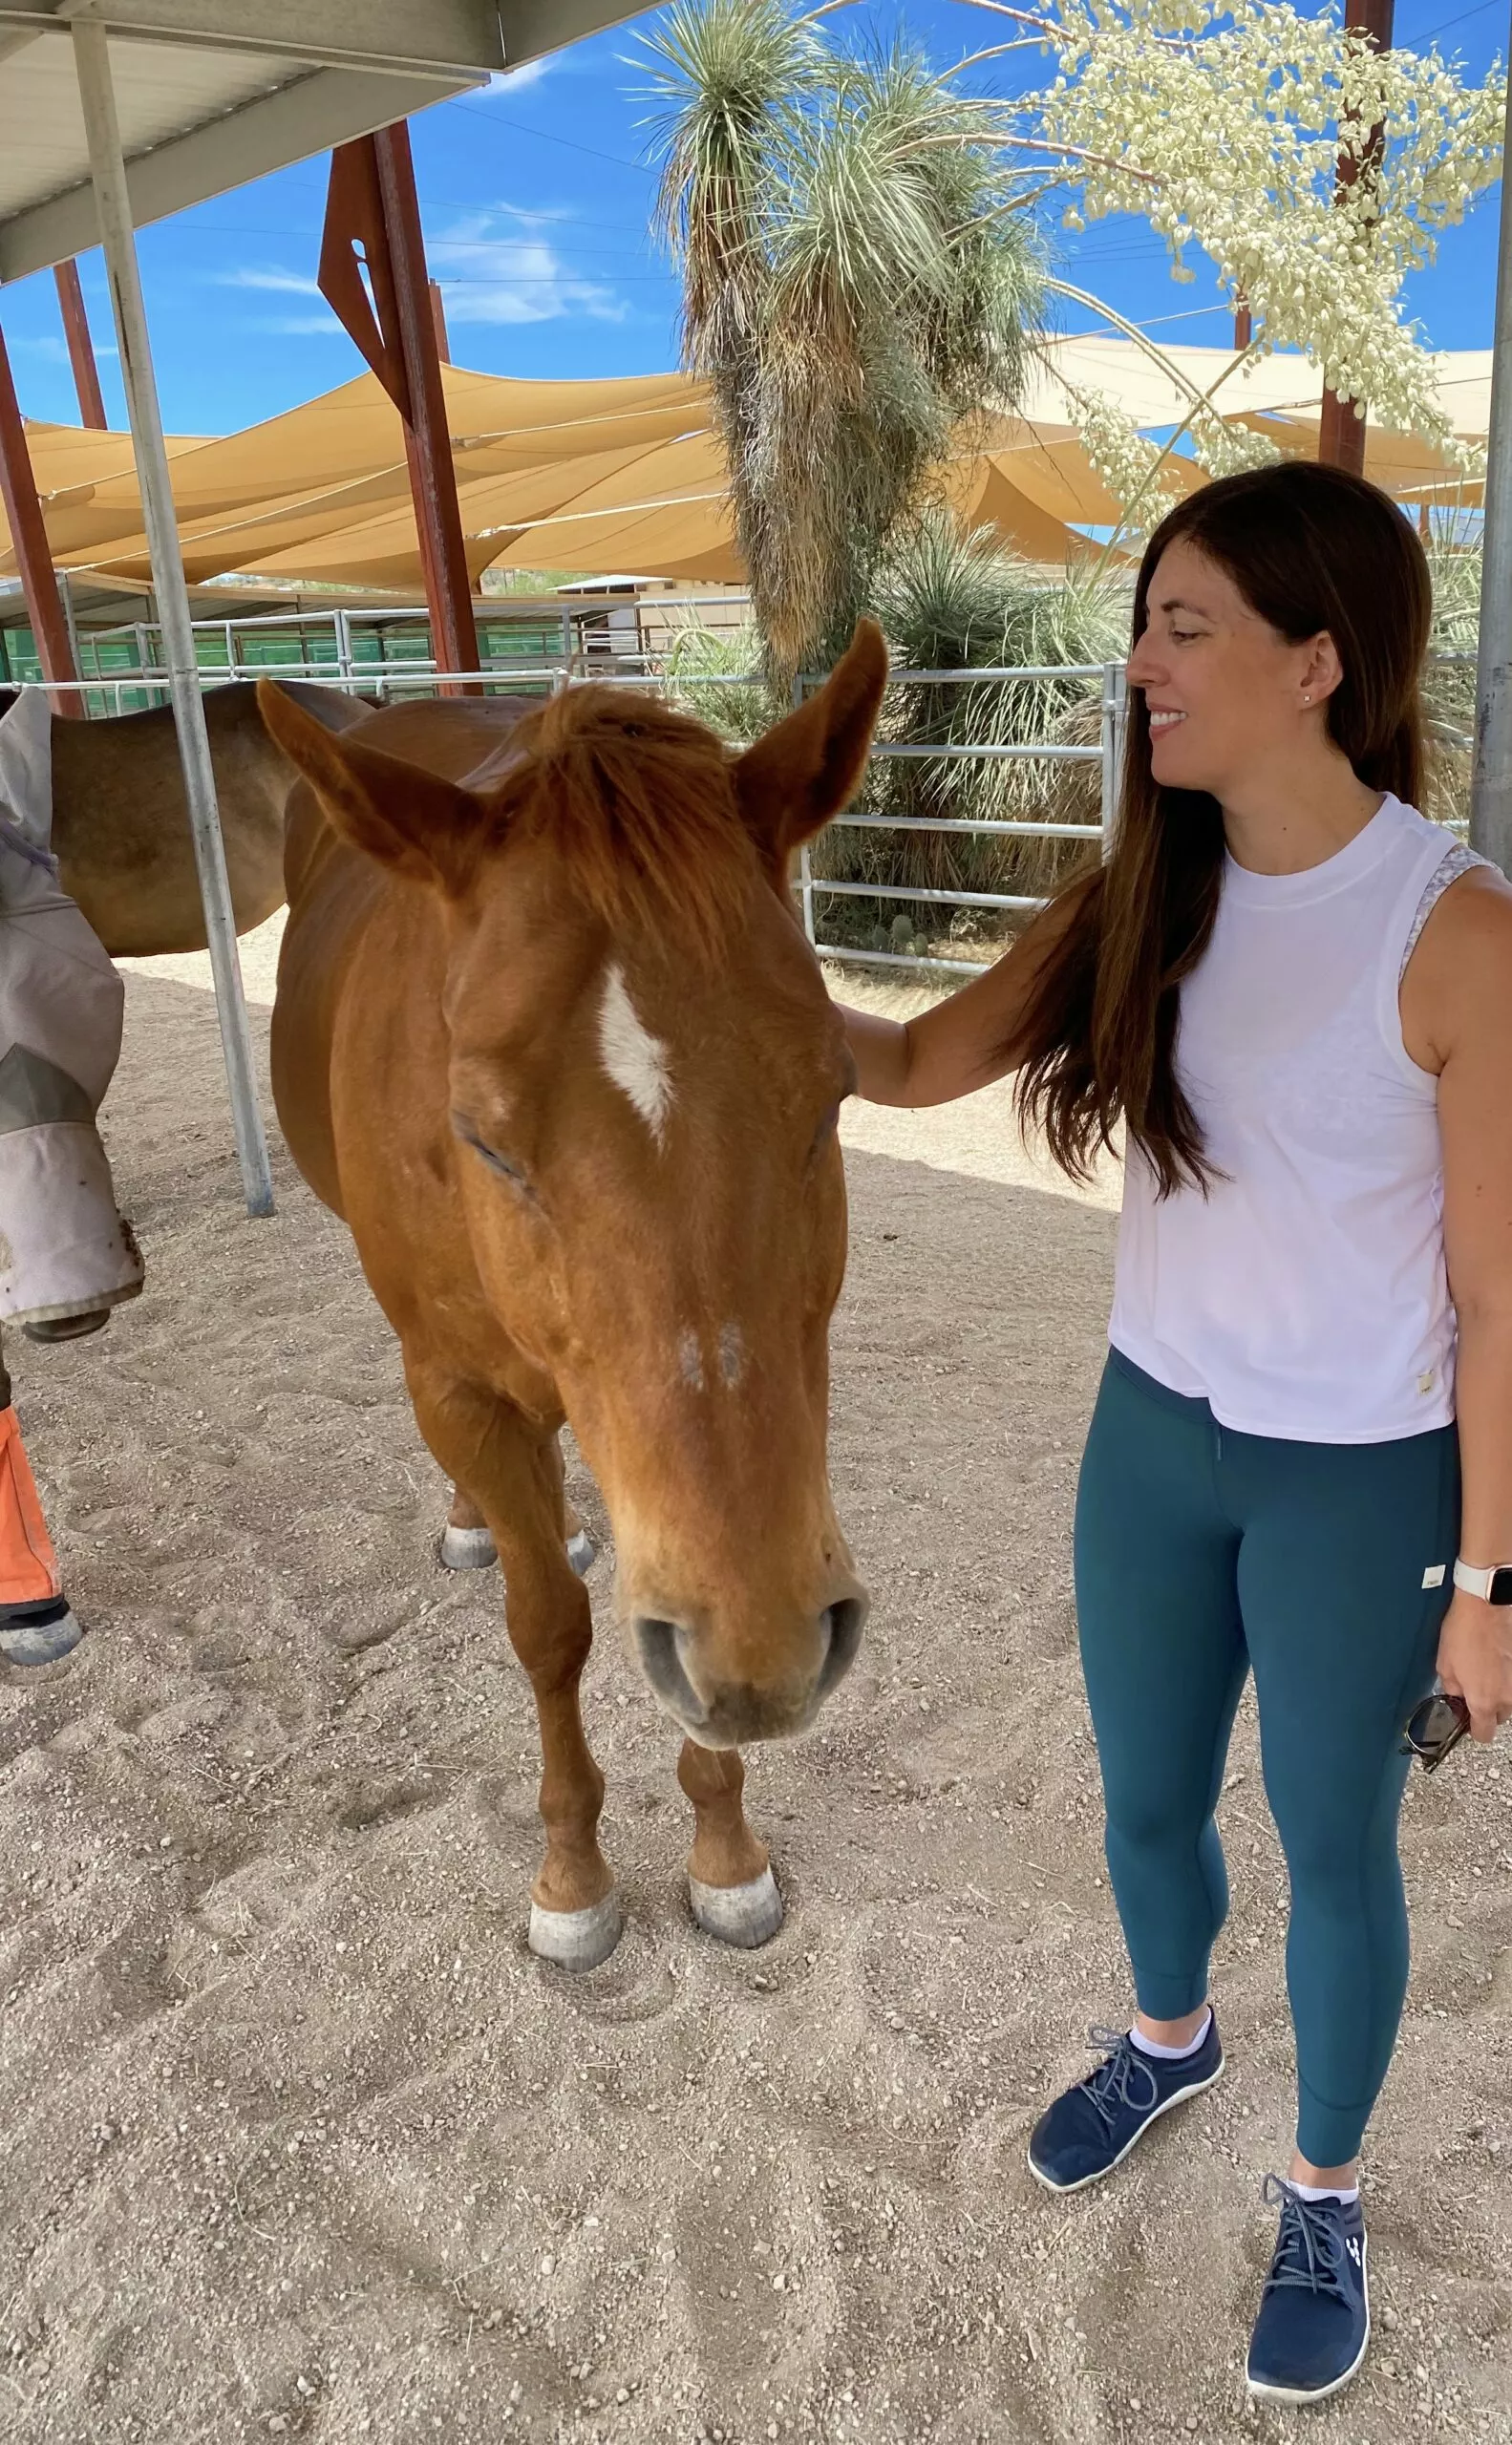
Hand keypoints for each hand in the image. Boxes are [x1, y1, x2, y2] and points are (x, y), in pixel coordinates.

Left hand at [1436, 1592, 1511, 1744]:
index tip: (1468, 1721)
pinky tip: (1496, 1662)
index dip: (1473, 1729)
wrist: (1486, 1605)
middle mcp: (1507, 1697)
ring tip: (1485, 1671)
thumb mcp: (1444, 1666)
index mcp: (1483, 1701)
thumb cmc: (1465, 1631)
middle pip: (1500, 1718)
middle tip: (1474, 1690)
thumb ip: (1452, 1691)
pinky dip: (1507, 1677)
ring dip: (1499, 1693)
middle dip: (1487, 1708)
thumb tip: (1456, 1699)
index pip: (1483, 1734)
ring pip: (1510, 1700)